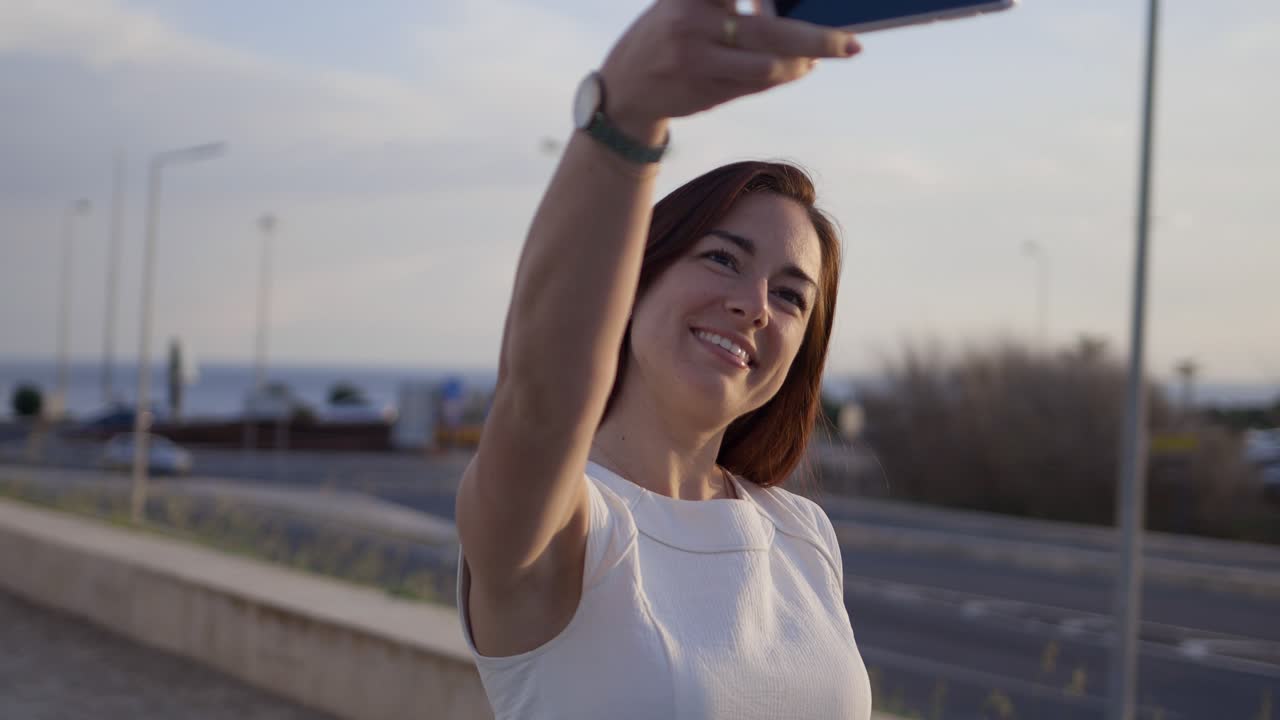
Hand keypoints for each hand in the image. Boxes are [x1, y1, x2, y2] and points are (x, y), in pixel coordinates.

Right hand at [599, 0, 861, 139]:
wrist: (623, 88)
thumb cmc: (669, 36)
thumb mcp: (690, 6)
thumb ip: (736, 8)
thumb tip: (795, 16)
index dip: (766, 2)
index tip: (784, 6)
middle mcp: (690, 19)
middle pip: (767, 30)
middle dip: (817, 40)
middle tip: (851, 44)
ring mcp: (695, 57)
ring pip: (765, 65)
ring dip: (800, 64)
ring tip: (815, 60)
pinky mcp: (701, 88)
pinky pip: (754, 84)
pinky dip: (781, 76)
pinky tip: (796, 69)